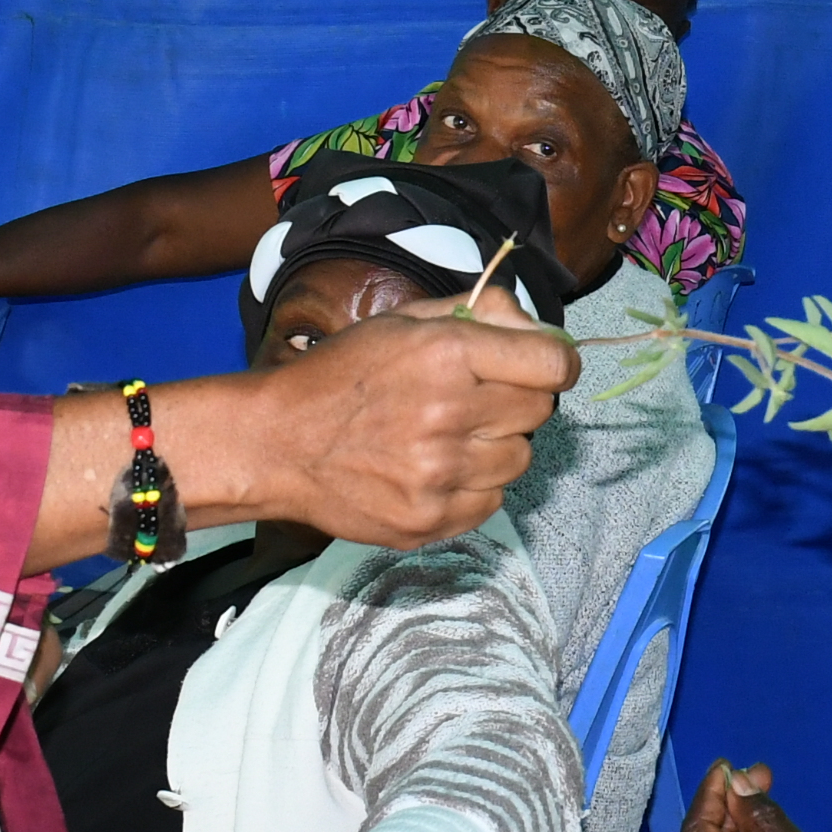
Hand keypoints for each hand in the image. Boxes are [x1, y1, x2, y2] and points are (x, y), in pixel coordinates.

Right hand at [246, 305, 576, 546]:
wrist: (276, 443)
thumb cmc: (340, 376)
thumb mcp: (402, 322)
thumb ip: (476, 313)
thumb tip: (536, 323)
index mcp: (447, 353)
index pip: (554, 363)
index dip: (556, 362)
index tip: (544, 367)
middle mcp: (450, 413)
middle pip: (540, 411)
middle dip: (519, 400)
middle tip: (479, 400)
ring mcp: (441, 473)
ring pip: (520, 459)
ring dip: (497, 446)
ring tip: (449, 437)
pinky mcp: (431, 518)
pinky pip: (492, 501)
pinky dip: (474, 486)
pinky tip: (436, 470)